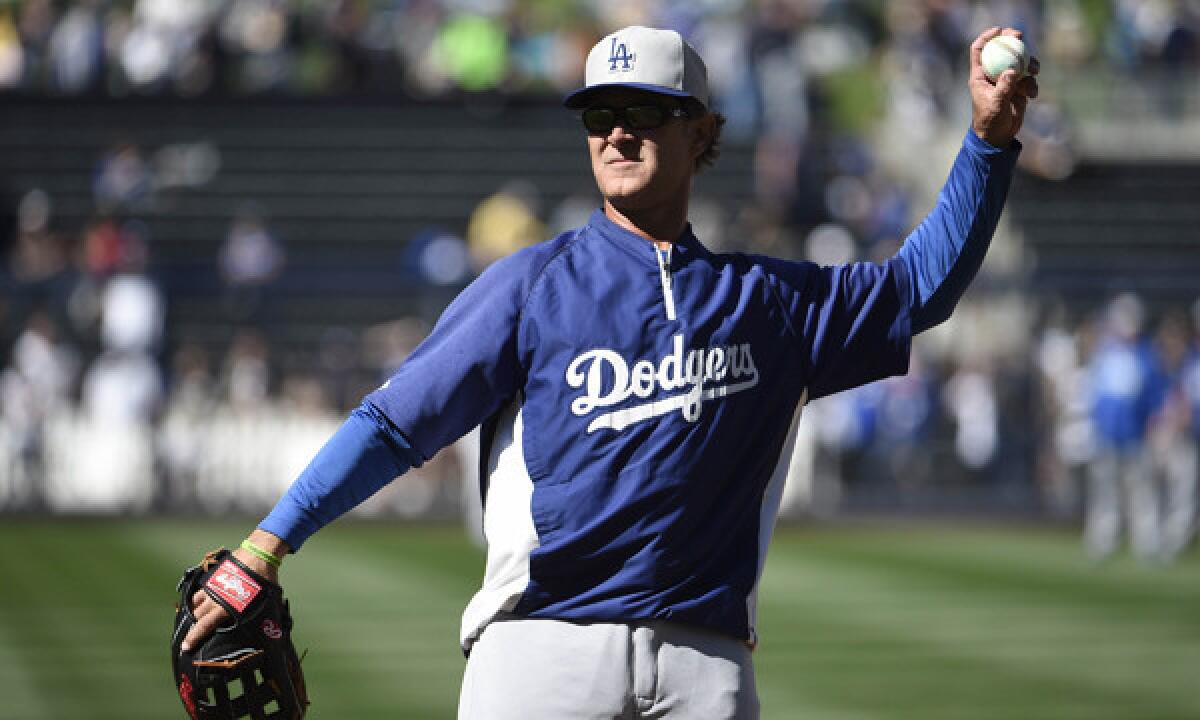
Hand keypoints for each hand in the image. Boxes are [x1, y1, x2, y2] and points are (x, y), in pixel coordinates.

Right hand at [180, 532, 286, 651]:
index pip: (204, 626)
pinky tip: (199, 602)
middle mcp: (215, 598)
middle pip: (196, 616)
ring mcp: (212, 586)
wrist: (258, 554)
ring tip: (191, 620)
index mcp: (226, 607)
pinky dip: (197, 598)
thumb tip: (269, 631)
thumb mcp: (263, 603)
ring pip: (195, 603)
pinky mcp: (213, 576)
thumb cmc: (264, 580)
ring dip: (192, 613)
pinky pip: (201, 590)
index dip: (193, 638)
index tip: (185, 648)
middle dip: (190, 628)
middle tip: (186, 638)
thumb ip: (257, 617)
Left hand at [969, 27, 1039, 147]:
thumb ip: (1004, 88)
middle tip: (1020, 37)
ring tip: (1034, 72)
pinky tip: (1032, 95)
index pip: (979, 50)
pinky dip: (1032, 84)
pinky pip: (1028, 79)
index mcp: (980, 76)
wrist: (998, 137)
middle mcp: (993, 75)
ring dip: (1029, 64)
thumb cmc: (989, 121)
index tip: (999, 30)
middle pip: (1002, 51)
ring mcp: (1006, 81)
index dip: (987, 37)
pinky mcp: (1017, 89)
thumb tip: (1012, 71)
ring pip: (1019, 63)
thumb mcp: (996, 105)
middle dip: (1012, 42)